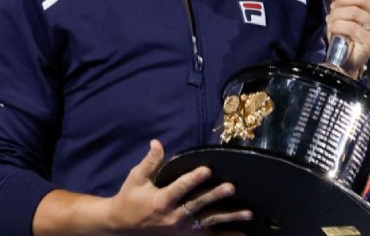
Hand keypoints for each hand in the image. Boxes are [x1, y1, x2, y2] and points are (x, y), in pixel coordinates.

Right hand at [109, 139, 251, 233]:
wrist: (122, 227)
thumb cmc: (130, 198)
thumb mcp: (136, 178)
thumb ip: (150, 161)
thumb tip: (156, 142)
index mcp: (160, 200)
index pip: (180, 188)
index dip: (194, 178)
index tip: (208, 169)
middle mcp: (173, 216)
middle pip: (198, 204)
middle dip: (215, 195)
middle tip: (231, 187)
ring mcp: (181, 229)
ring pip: (208, 221)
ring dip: (229, 217)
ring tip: (247, 212)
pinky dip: (225, 235)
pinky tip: (241, 234)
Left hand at [322, 0, 369, 77]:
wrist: (347, 54)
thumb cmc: (349, 25)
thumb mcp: (344, 3)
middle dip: (342, 0)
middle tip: (333, 7)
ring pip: (354, 12)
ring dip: (336, 14)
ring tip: (332, 19)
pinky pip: (350, 27)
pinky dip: (336, 26)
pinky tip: (333, 28)